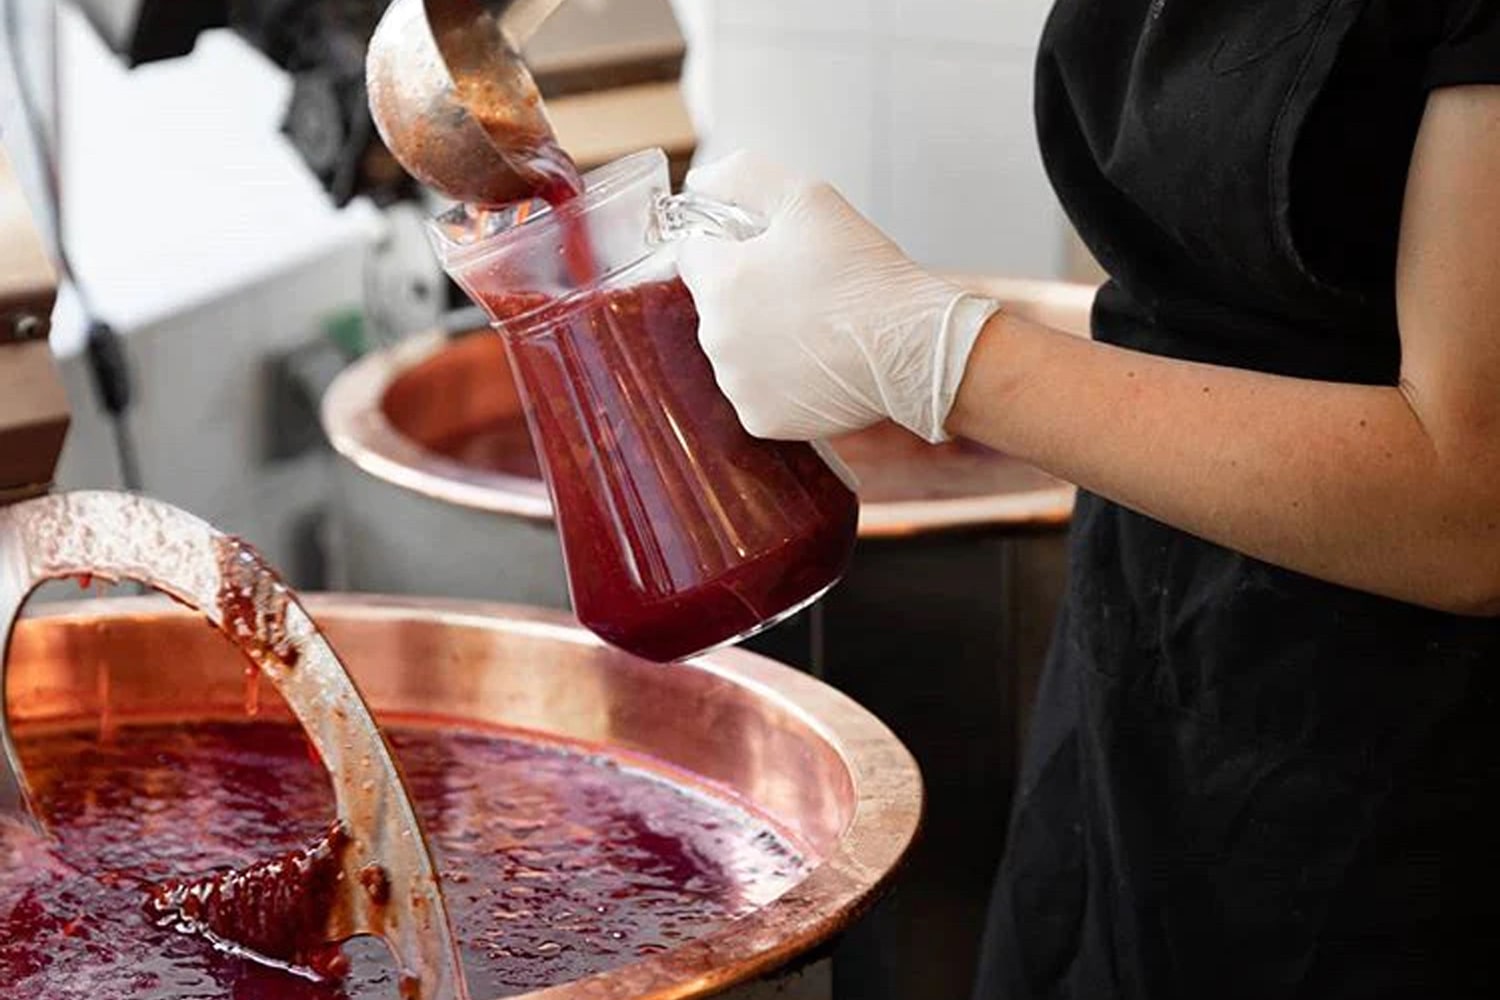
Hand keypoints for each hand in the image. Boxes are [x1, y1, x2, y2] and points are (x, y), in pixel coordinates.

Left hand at [677, 151, 999, 443]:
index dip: (732, 248)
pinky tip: (815, 364)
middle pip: (715, 307)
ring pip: (735, 352)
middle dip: (747, 296)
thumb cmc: (864, 272)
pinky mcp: (761, 419)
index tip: (771, 255)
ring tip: (814, 329)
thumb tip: (699, 181)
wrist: (911, 344)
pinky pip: (756, 393)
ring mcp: (737, 384)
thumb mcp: (805, 197)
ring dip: (761, 340)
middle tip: (804, 291)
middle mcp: (717, 339)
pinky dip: (779, 382)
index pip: (694, 255)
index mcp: (719, 282)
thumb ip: (741, 176)